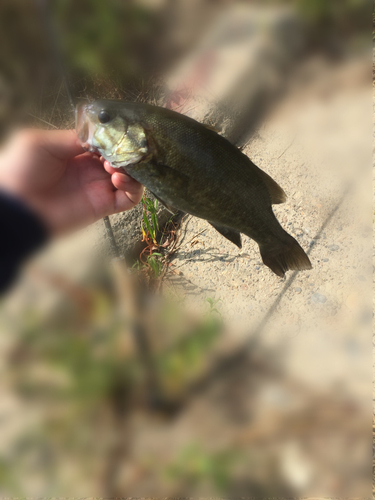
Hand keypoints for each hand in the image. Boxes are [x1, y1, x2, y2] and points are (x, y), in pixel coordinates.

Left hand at [0, 129, 143, 233]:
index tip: (115, 135)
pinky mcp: (104, 206)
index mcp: (78, 152)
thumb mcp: (41, 143)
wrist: (18, 208)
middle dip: (125, 152)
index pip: (107, 142)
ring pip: (131, 177)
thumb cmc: (21, 171)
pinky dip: (133, 188)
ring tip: (114, 168)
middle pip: (123, 158)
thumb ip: (72, 138)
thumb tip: (101, 137)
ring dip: (131, 169)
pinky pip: (129, 199)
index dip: (114, 137)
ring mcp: (99, 188)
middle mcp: (92, 169)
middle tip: (118, 152)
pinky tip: (117, 180)